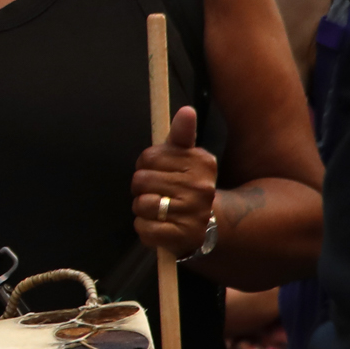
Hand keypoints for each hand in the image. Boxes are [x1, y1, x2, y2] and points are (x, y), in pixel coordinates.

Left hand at [132, 105, 218, 257]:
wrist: (208, 224)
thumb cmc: (188, 185)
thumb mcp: (187, 157)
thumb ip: (181, 134)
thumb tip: (186, 111)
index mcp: (201, 163)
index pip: (149, 157)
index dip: (146, 165)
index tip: (158, 172)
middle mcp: (201, 188)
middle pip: (141, 181)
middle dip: (142, 188)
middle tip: (157, 193)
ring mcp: (193, 214)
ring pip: (141, 204)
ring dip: (142, 208)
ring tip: (159, 209)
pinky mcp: (182, 237)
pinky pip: (144, 228)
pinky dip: (144, 228)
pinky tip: (159, 225)